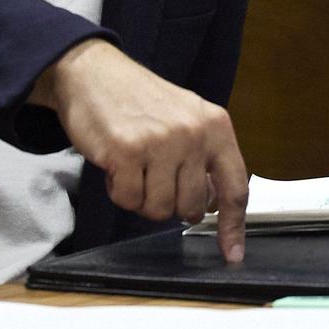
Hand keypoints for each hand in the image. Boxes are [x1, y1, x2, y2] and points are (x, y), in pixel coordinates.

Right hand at [31, 38, 249, 261]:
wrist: (93, 72)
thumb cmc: (139, 100)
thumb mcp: (186, 118)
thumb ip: (205, 157)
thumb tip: (214, 205)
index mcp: (215, 125)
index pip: (236, 187)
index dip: (234, 226)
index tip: (232, 255)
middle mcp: (193, 133)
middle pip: (192, 207)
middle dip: (170, 203)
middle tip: (153, 176)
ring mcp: (160, 142)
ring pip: (159, 209)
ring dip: (141, 197)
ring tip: (134, 166)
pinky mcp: (126, 151)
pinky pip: (127, 200)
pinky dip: (117, 191)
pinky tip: (116, 164)